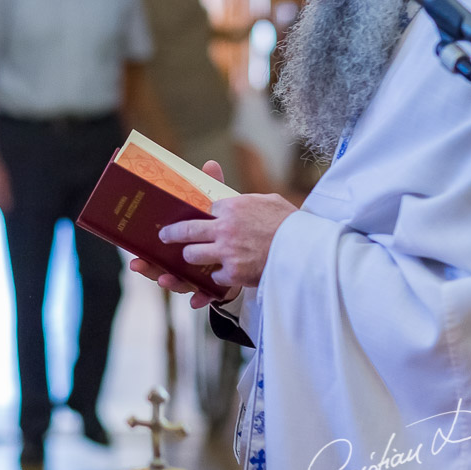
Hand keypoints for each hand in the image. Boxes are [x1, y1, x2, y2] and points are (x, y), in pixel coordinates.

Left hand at [157, 188, 295, 289]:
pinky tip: (221, 274)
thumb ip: (246, 198)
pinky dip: (217, 277)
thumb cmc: (290, 224)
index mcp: (232, 207)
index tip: (187, 216)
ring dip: (191, 257)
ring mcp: (227, 252)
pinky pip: (214, 277)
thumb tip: (228, 192)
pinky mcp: (233, 273)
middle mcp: (224, 228)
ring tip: (189, 257)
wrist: (306, 251)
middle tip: (164, 236)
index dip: (196, 214)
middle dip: (171, 234)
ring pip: (193, 255)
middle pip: (187, 231)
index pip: (201, 208)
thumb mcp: (268, 200)